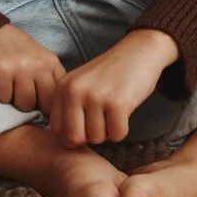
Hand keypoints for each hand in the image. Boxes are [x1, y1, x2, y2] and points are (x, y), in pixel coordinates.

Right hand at [0, 23, 66, 116]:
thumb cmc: (13, 49)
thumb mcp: (38, 58)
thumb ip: (48, 79)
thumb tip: (54, 109)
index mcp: (51, 62)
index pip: (60, 95)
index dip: (52, 107)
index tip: (42, 109)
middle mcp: (39, 65)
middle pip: (45, 103)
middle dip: (35, 107)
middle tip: (23, 100)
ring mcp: (21, 68)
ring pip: (25, 104)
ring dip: (16, 102)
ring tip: (10, 90)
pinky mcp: (1, 72)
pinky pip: (5, 99)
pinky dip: (0, 96)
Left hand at [48, 30, 177, 147]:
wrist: (138, 52)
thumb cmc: (110, 74)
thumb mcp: (81, 84)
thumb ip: (69, 110)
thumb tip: (66, 144)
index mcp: (63, 87)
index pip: (57, 130)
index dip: (73, 134)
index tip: (86, 124)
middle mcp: (75, 91)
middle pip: (75, 138)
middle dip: (90, 136)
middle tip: (101, 119)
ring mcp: (96, 96)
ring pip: (97, 138)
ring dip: (108, 131)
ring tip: (112, 110)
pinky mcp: (118, 104)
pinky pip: (117, 135)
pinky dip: (123, 129)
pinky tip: (124, 111)